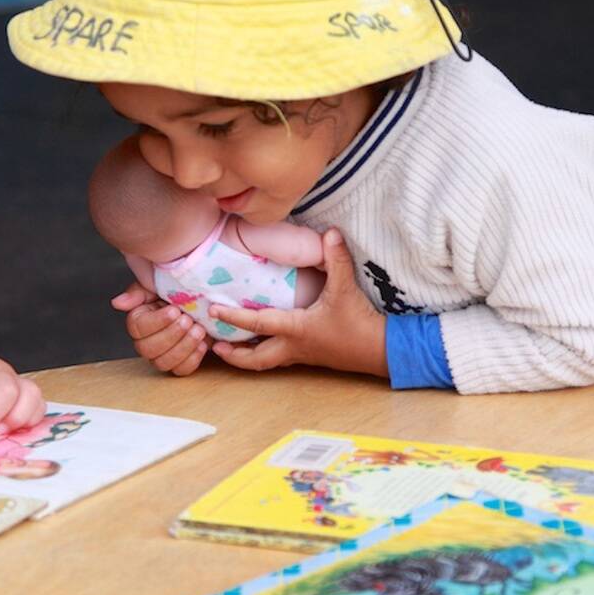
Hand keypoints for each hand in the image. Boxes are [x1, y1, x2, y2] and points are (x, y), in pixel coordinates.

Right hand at [111, 281, 208, 376]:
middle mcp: (145, 342)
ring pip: (163, 363)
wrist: (202, 306)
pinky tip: (203, 343)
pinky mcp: (178, 365)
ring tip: (199, 330)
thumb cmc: (177, 294)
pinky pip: (182, 370)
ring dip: (184, 346)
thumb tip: (117, 303)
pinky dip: (194, 357)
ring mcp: (161, 357)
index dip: (157, 321)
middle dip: (171, 335)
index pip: (138, 328)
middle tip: (188, 320)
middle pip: (148, 349)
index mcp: (138, 321)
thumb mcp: (157, 285)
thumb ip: (137, 293)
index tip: (174, 311)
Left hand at [208, 230, 386, 377]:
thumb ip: (336, 259)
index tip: (213, 312)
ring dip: (249, 357)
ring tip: (231, 350)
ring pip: (268, 362)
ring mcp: (302, 355)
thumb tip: (330, 232)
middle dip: (234, 356)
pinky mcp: (312, 357)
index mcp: (295, 329)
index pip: (257, 324)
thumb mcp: (345, 288)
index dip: (233, 318)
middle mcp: (293, 346)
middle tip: (214, 347)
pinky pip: (282, 357)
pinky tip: (267, 343)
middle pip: (256, 359)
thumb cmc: (359, 322)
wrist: (380, 350)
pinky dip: (267, 352)